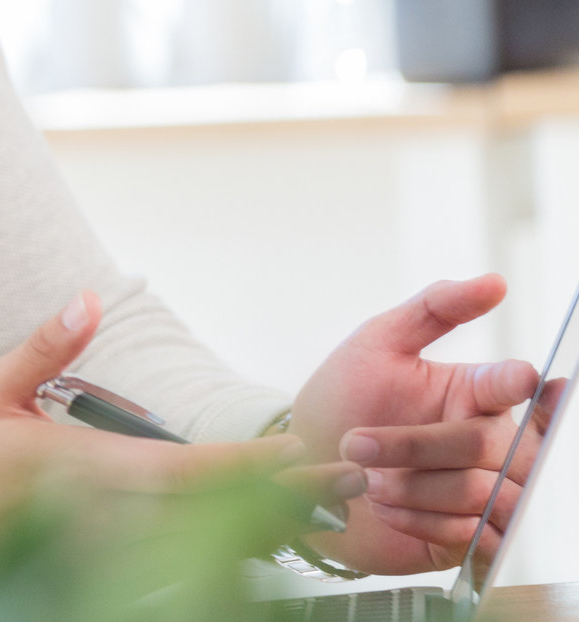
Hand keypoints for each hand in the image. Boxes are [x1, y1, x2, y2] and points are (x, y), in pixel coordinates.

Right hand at [0, 290, 347, 611]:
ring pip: (199, 544)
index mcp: (82, 466)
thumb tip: (86, 297)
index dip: (245, 466)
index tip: (296, 457)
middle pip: (210, 512)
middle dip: (277, 497)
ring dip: (263, 526)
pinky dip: (220, 552)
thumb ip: (43, 346)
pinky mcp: (100, 570)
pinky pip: (172, 564)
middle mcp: (104, 514)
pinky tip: (260, 539)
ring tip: (323, 507)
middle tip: (344, 481)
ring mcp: (105, 548)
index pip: (181, 469)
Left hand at [290, 275, 542, 573]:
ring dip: (409, 486)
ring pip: (480, 494)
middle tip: (354, 444)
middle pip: (486, 446)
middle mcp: (490, 443)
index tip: (518, 379)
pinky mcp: (470, 538)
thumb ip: (431, 309)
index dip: (515, 383)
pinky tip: (382, 506)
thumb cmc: (343, 401)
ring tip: (364, 479)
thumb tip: (494, 282)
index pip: (510, 386)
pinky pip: (470, 535)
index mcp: (474, 393)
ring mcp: (484, 492)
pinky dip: (417, 520)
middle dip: (413, 446)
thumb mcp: (375, 345)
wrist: (304, 470)